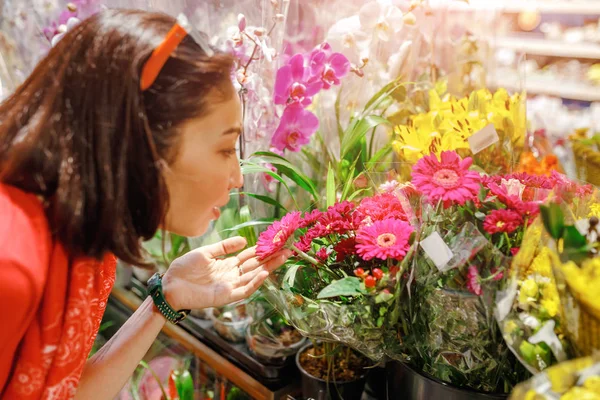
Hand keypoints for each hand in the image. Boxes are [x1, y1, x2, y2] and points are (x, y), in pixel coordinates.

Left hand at [161, 236, 290, 310]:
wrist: (170, 285)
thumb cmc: (184, 269)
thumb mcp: (205, 252)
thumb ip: (224, 247)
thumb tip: (244, 240)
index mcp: (227, 264)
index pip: (249, 256)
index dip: (262, 250)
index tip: (275, 242)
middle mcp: (231, 275)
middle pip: (256, 266)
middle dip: (271, 258)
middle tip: (287, 250)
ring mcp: (230, 286)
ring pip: (254, 277)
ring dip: (268, 268)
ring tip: (281, 258)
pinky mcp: (225, 297)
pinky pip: (244, 290)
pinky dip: (254, 283)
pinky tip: (263, 274)